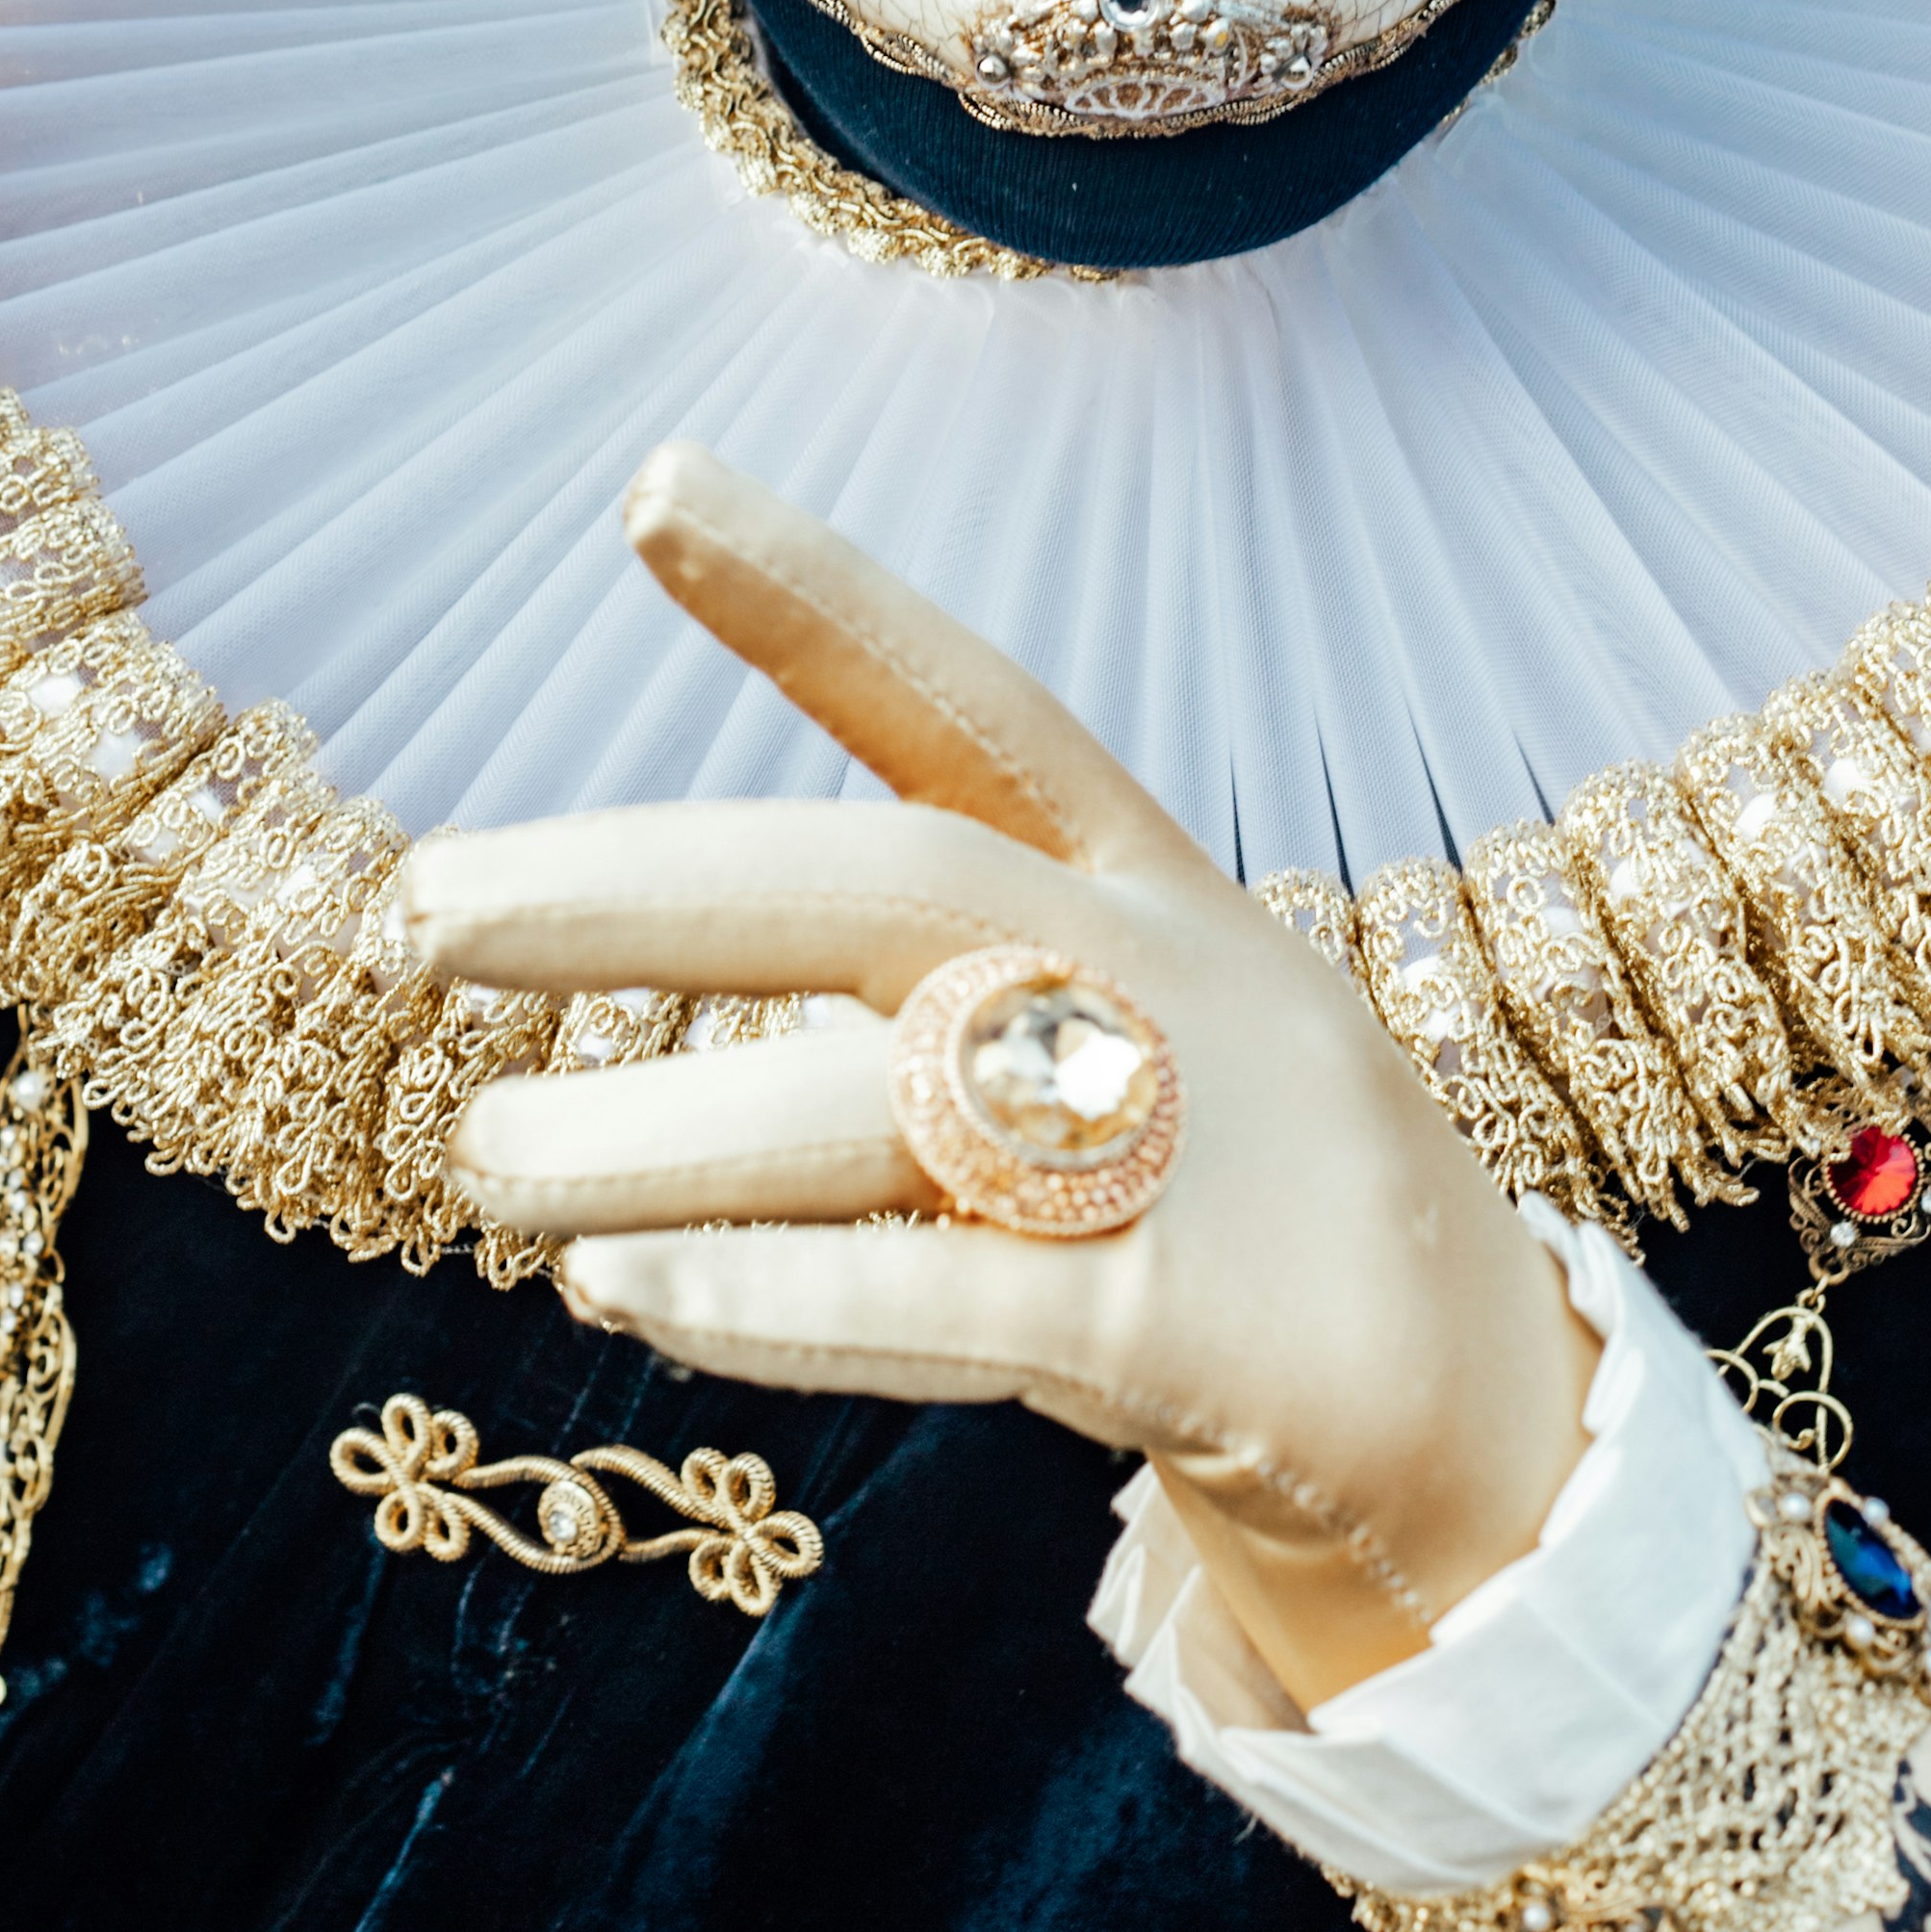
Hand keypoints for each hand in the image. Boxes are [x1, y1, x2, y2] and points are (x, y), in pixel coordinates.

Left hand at [411, 442, 1593, 1710]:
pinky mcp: (1200, 1331)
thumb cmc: (1234, 1220)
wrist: (1506, 1449)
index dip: (814, 596)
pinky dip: (789, 1293)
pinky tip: (629, 1294)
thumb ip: (908, 1009)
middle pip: (885, 886)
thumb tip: (624, 955)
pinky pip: (962, 1298)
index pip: (962, 701)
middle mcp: (1169, 980)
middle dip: (645, 886)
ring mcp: (1197, 1150)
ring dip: (660, 1132)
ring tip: (480, 1162)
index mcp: (1146, 883)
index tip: (649, 482)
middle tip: (424, 911)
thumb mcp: (1099, 1060)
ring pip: (885, 1102)